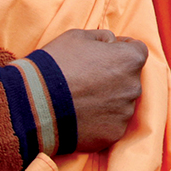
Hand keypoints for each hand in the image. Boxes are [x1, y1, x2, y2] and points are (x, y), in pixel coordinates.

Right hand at [39, 29, 148, 151]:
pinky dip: (100, 120)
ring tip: (80, 99)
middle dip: (114, 76)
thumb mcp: (78, 36)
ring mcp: (125, 112)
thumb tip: (112, 43)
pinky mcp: (113, 134)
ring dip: (108, 100)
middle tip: (87, 79)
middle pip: (129, 78)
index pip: (137, 50)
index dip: (121, 50)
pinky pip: (111, 124)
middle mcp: (134, 86)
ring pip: (121, 102)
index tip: (106, 54)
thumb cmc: (56, 64)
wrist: (33, 105)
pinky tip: (80, 116)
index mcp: (130, 59)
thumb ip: (103, 37)